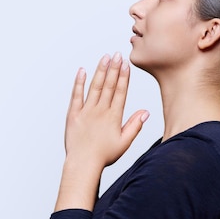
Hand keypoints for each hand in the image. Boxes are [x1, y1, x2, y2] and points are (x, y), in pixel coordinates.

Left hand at [55, 52, 148, 210]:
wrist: (83, 163)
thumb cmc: (104, 155)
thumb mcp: (124, 142)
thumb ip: (135, 125)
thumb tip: (146, 112)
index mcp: (113, 116)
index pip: (120, 92)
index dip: (123, 76)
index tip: (126, 64)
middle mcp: (100, 111)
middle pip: (108, 86)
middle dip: (114, 69)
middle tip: (117, 54)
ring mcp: (86, 111)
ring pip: (95, 87)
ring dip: (100, 71)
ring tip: (105, 58)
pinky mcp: (73, 114)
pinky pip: (76, 95)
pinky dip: (79, 82)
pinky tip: (83, 71)